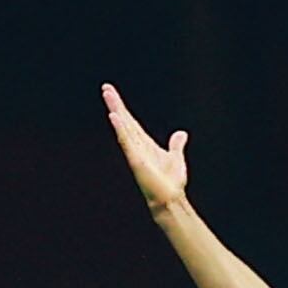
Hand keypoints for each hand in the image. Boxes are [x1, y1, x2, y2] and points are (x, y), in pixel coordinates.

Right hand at [101, 83, 192, 212]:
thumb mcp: (176, 158)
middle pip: (124, 120)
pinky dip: (120, 129)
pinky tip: (114, 116)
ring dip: (116, 110)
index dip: (123, 108)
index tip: (113, 94)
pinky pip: (126, 141)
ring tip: (108, 95)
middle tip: (106, 88)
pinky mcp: (136, 159)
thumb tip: (181, 134)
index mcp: (144, 144)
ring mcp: (134, 152)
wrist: (170, 199)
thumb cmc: (171, 183)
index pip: (131, 122)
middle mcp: (137, 145)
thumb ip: (176, 145)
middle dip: (116, 104)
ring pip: (123, 127)